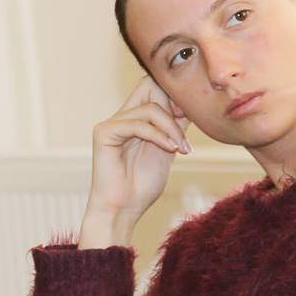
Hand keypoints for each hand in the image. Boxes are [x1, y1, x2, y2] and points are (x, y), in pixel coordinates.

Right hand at [77, 77, 188, 249]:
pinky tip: (171, 150)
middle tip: (186, 124)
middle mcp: (122, 116)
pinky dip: (159, 135)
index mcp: (135, 119)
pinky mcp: (104, 133)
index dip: (177, 97)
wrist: (122, 210)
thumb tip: (192, 105)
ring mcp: (111, 123)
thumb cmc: (142, 186)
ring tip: (181, 148)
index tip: (191, 119)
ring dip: (172, 127)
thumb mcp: (168, 149)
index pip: (156, 88)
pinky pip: (139, 124)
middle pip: (149, 84)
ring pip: (150, 107)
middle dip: (174, 103)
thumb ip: (175, 127)